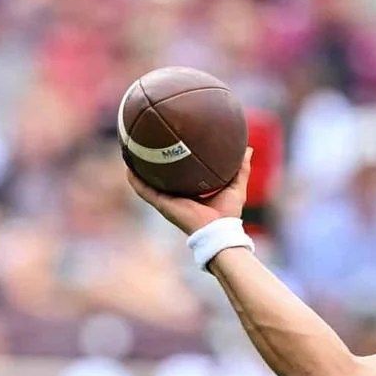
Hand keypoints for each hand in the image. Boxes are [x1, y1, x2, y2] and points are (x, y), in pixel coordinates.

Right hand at [126, 147, 252, 235]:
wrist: (219, 232)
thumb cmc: (228, 215)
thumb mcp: (235, 186)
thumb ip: (241, 169)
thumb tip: (247, 148)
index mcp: (189, 194)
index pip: (178, 176)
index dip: (172, 163)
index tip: (168, 147)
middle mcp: (175, 197)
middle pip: (159, 178)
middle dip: (150, 163)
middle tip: (144, 144)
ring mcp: (166, 201)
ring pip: (146, 183)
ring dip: (137, 169)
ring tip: (129, 151)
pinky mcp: (162, 205)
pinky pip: (144, 190)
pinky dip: (135, 180)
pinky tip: (128, 167)